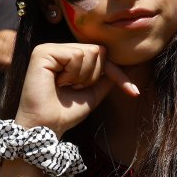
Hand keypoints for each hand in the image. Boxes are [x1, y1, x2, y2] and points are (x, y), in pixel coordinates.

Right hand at [14, 43, 138, 135]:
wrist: (47, 127)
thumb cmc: (66, 112)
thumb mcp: (94, 91)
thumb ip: (109, 76)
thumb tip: (133, 65)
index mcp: (68, 56)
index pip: (103, 55)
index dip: (117, 73)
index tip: (133, 92)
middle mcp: (59, 49)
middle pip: (98, 51)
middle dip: (94, 76)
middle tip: (74, 88)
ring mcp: (49, 49)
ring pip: (90, 52)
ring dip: (83, 77)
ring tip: (65, 86)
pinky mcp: (43, 52)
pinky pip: (76, 55)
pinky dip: (73, 74)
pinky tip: (58, 83)